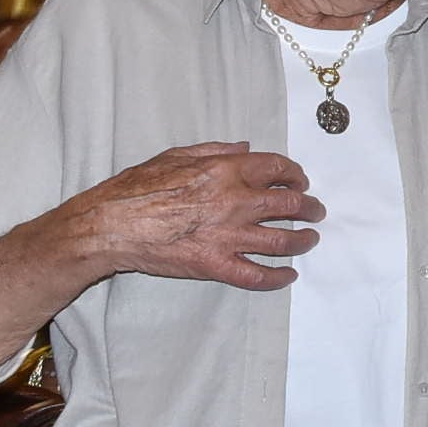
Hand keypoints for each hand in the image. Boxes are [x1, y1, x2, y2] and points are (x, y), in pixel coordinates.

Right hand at [0, 141, 327, 374]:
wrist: (111, 225)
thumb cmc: (137, 187)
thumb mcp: (177, 154)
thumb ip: (216, 150)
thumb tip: (247, 148)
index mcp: (225, 170)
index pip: (276, 168)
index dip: (295, 174)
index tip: (300, 181)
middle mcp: (234, 201)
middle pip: (287, 203)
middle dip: (308, 207)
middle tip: (316, 211)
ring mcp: (226, 235)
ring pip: (281, 240)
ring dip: (302, 240)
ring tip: (310, 239)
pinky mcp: (215, 265)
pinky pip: (256, 275)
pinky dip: (278, 277)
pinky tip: (288, 276)